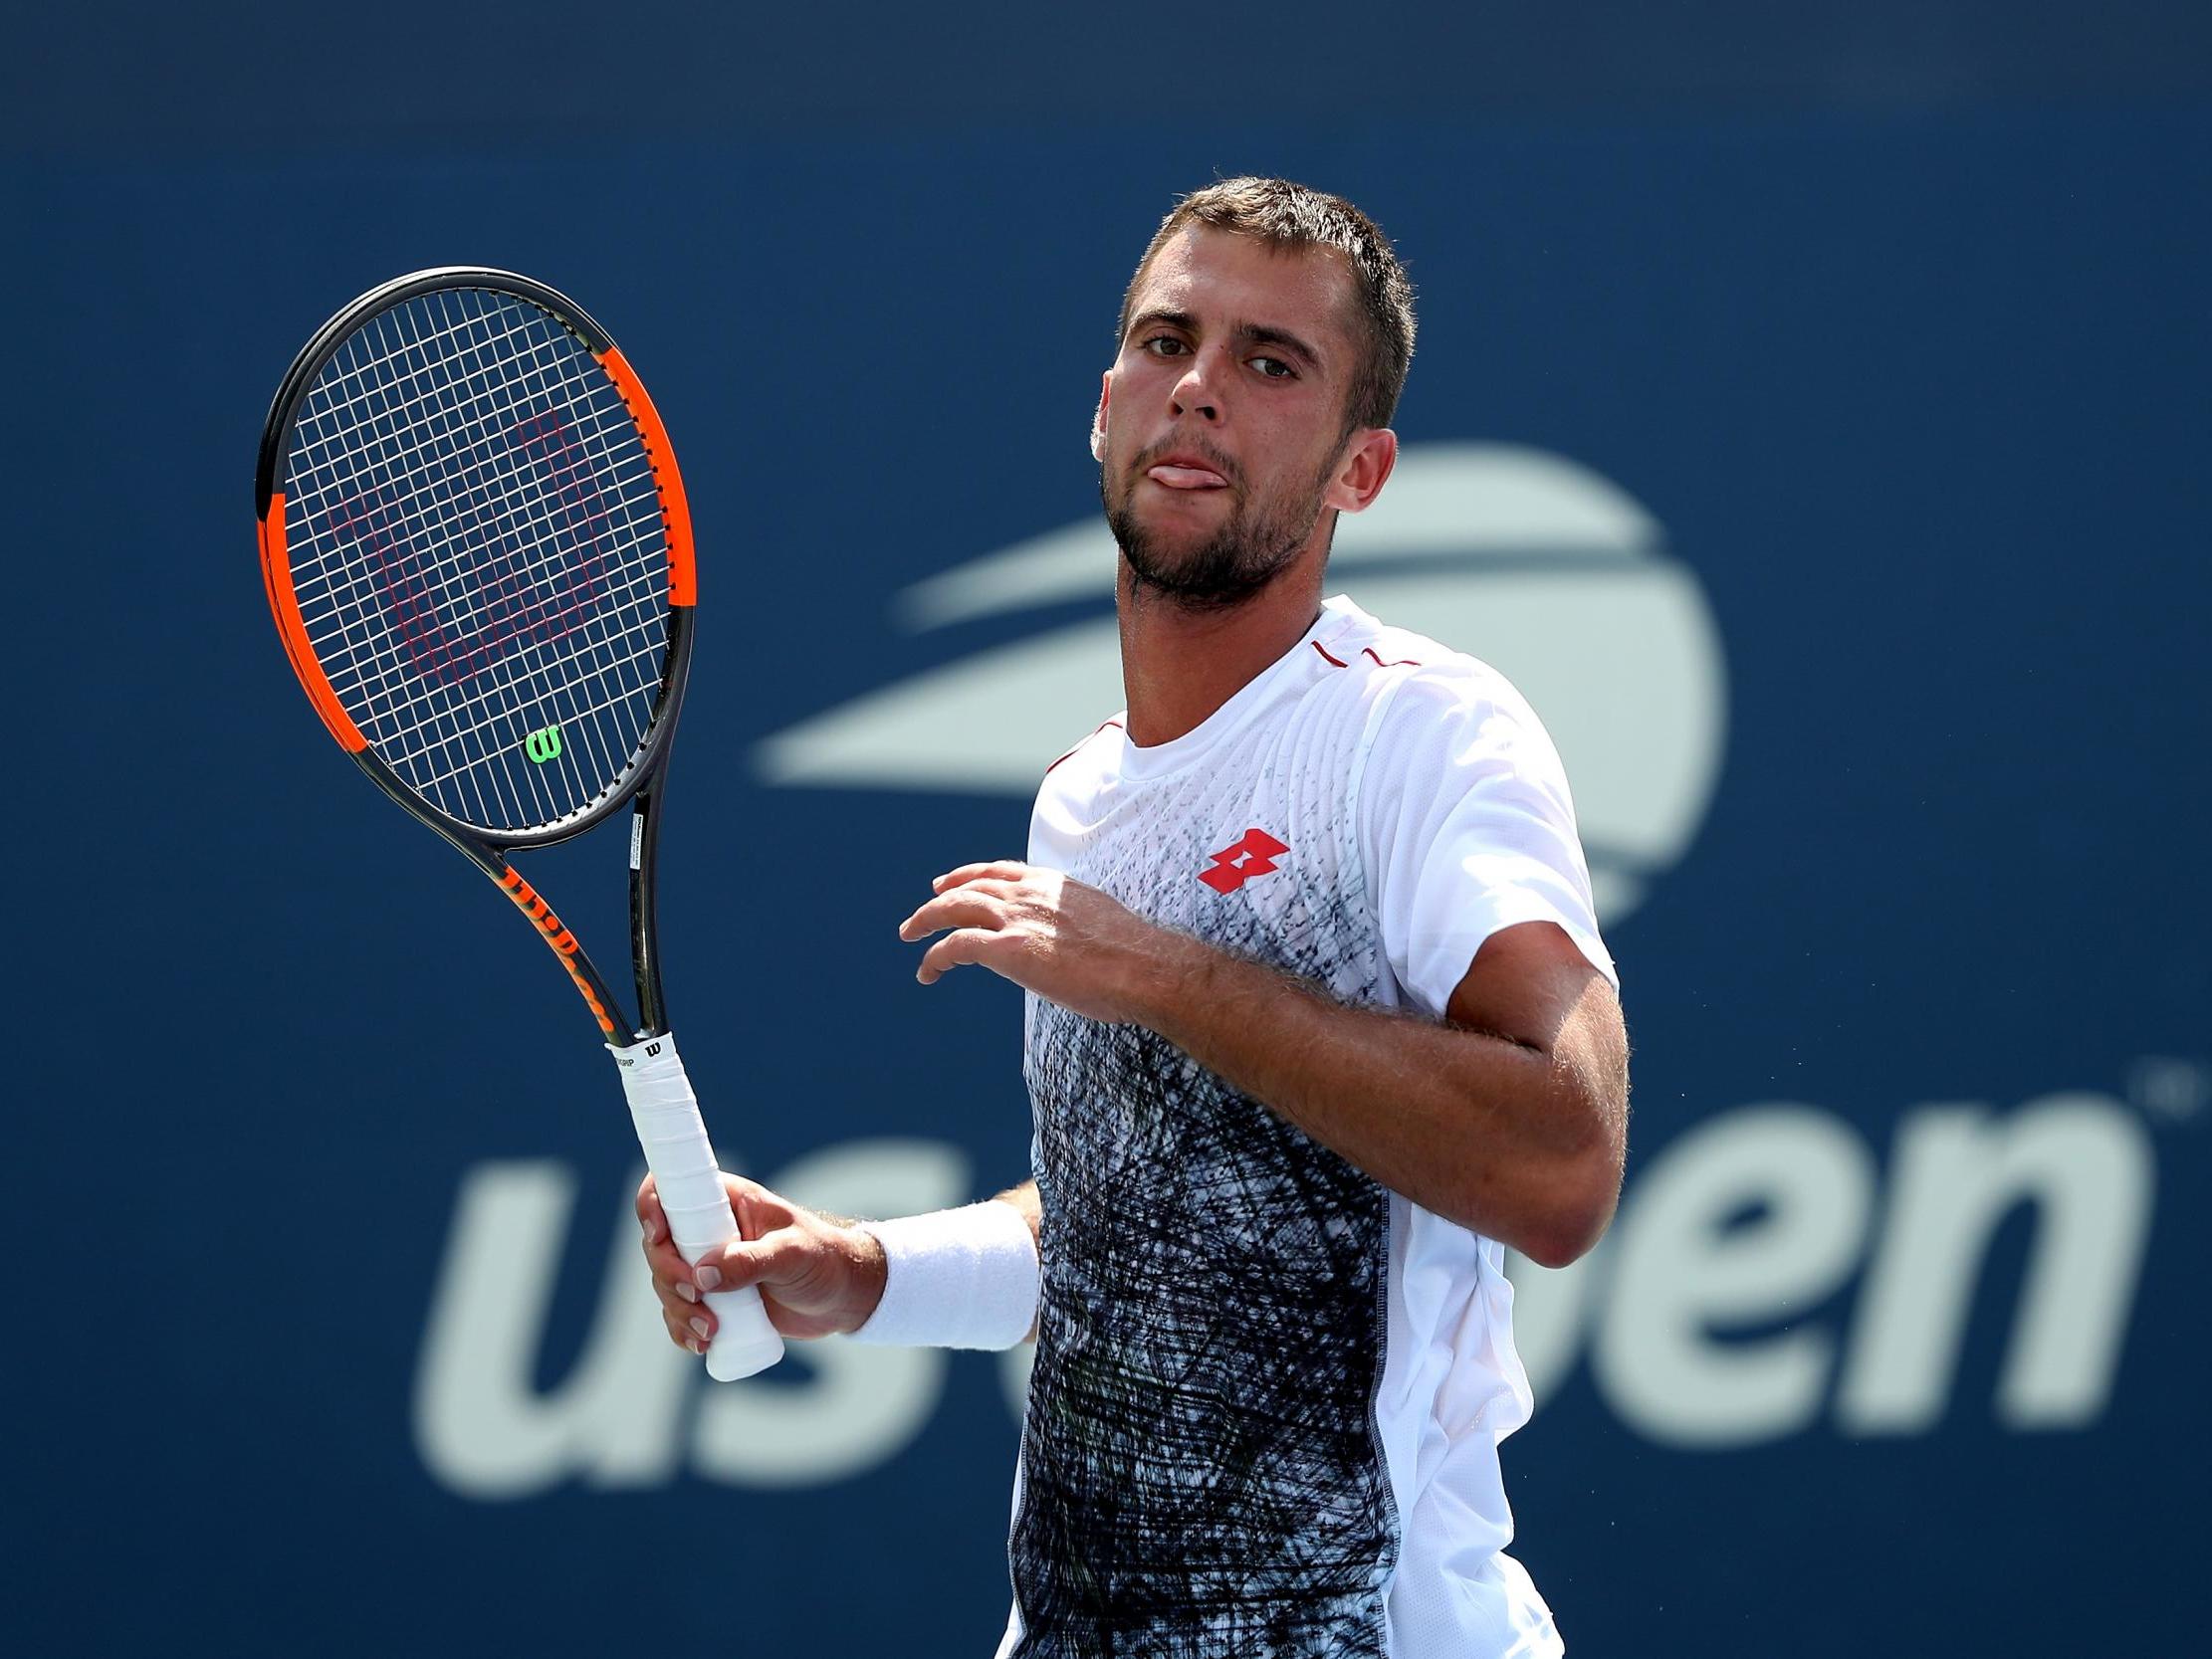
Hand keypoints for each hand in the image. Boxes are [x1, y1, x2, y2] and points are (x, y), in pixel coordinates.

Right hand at [636, 1173, 886, 1351]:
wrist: (843, 1297)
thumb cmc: (824, 1259)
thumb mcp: (792, 1254)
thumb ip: (750, 1261)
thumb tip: (702, 1274)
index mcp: (726, 1202)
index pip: (671, 1189)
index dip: (652, 1207)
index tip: (659, 1237)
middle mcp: (709, 1231)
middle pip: (659, 1246)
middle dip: (669, 1276)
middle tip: (697, 1296)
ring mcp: (708, 1266)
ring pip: (666, 1284)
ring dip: (678, 1310)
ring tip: (711, 1330)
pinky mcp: (713, 1299)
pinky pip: (680, 1313)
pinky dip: (683, 1330)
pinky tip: (703, 1343)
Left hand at [898, 860, 1188, 1023]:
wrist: (1143, 967)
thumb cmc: (1135, 957)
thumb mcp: (1102, 925)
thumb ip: (1077, 925)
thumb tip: (1076, 946)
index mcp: (1054, 884)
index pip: (1002, 870)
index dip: (972, 875)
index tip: (952, 882)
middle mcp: (1030, 893)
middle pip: (970, 886)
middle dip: (941, 896)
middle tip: (922, 910)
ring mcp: (1016, 918)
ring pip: (953, 909)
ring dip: (926, 920)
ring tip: (910, 934)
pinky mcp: (1007, 949)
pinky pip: (955, 946)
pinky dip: (934, 957)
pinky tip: (926, 972)